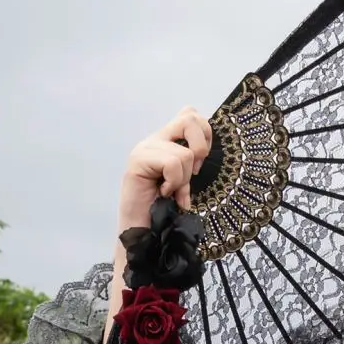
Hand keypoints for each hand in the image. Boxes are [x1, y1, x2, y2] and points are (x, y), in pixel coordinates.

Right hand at [118, 106, 212, 234]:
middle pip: (190, 118)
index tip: (200, 162)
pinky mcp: (139, 159)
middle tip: (194, 172)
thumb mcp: (185, 180)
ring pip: (185, 152)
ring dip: (184, 179)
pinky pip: (173, 164)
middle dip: (201, 148)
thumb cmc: (164, 207)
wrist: (144, 229)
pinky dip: (174, 183)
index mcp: (167, 141)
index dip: (205, 134)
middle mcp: (156, 139)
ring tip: (172, 191)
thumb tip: (205, 150)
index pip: (190, 114)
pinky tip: (164, 193)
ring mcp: (146, 148)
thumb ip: (191, 162)